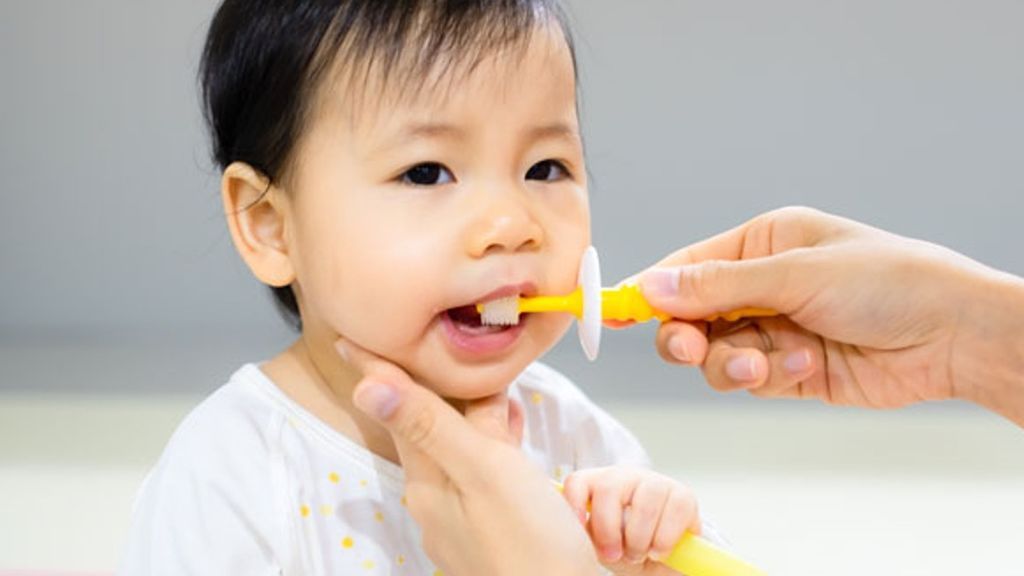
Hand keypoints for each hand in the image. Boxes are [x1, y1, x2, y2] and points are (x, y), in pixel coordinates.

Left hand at [335, 338, 600, 575]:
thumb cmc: (533, 544)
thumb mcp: (483, 472)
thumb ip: (430, 427)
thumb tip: (366, 387)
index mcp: (428, 483)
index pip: (397, 411)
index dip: (378, 371)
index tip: (350, 338)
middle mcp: (435, 503)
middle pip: (430, 430)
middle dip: (439, 391)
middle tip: (445, 351)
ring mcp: (462, 522)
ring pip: (459, 453)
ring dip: (473, 419)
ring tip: (497, 390)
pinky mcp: (489, 532)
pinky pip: (481, 477)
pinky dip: (493, 448)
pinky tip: (512, 437)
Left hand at [563, 466, 699, 575]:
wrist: (661, 562)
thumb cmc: (626, 550)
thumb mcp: (602, 546)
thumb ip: (588, 535)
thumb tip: (577, 534)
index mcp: (598, 486)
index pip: (577, 482)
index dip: (574, 502)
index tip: (580, 527)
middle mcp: (624, 477)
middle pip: (608, 488)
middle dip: (609, 529)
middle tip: (615, 555)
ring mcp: (655, 482)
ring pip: (643, 504)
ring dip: (639, 538)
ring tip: (639, 555)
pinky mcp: (683, 495)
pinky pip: (674, 512)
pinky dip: (664, 539)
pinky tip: (659, 551)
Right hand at [633, 206, 1023, 424]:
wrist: (952, 336)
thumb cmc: (888, 281)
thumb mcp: (795, 273)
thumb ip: (718, 285)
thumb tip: (649, 286)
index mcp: (761, 244)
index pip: (687, 268)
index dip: (647, 291)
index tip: (610, 312)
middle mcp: (762, 285)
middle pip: (691, 317)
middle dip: (689, 336)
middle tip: (690, 347)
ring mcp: (774, 329)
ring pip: (714, 355)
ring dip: (733, 363)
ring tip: (768, 363)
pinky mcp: (790, 369)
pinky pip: (749, 378)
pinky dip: (769, 375)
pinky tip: (806, 363)